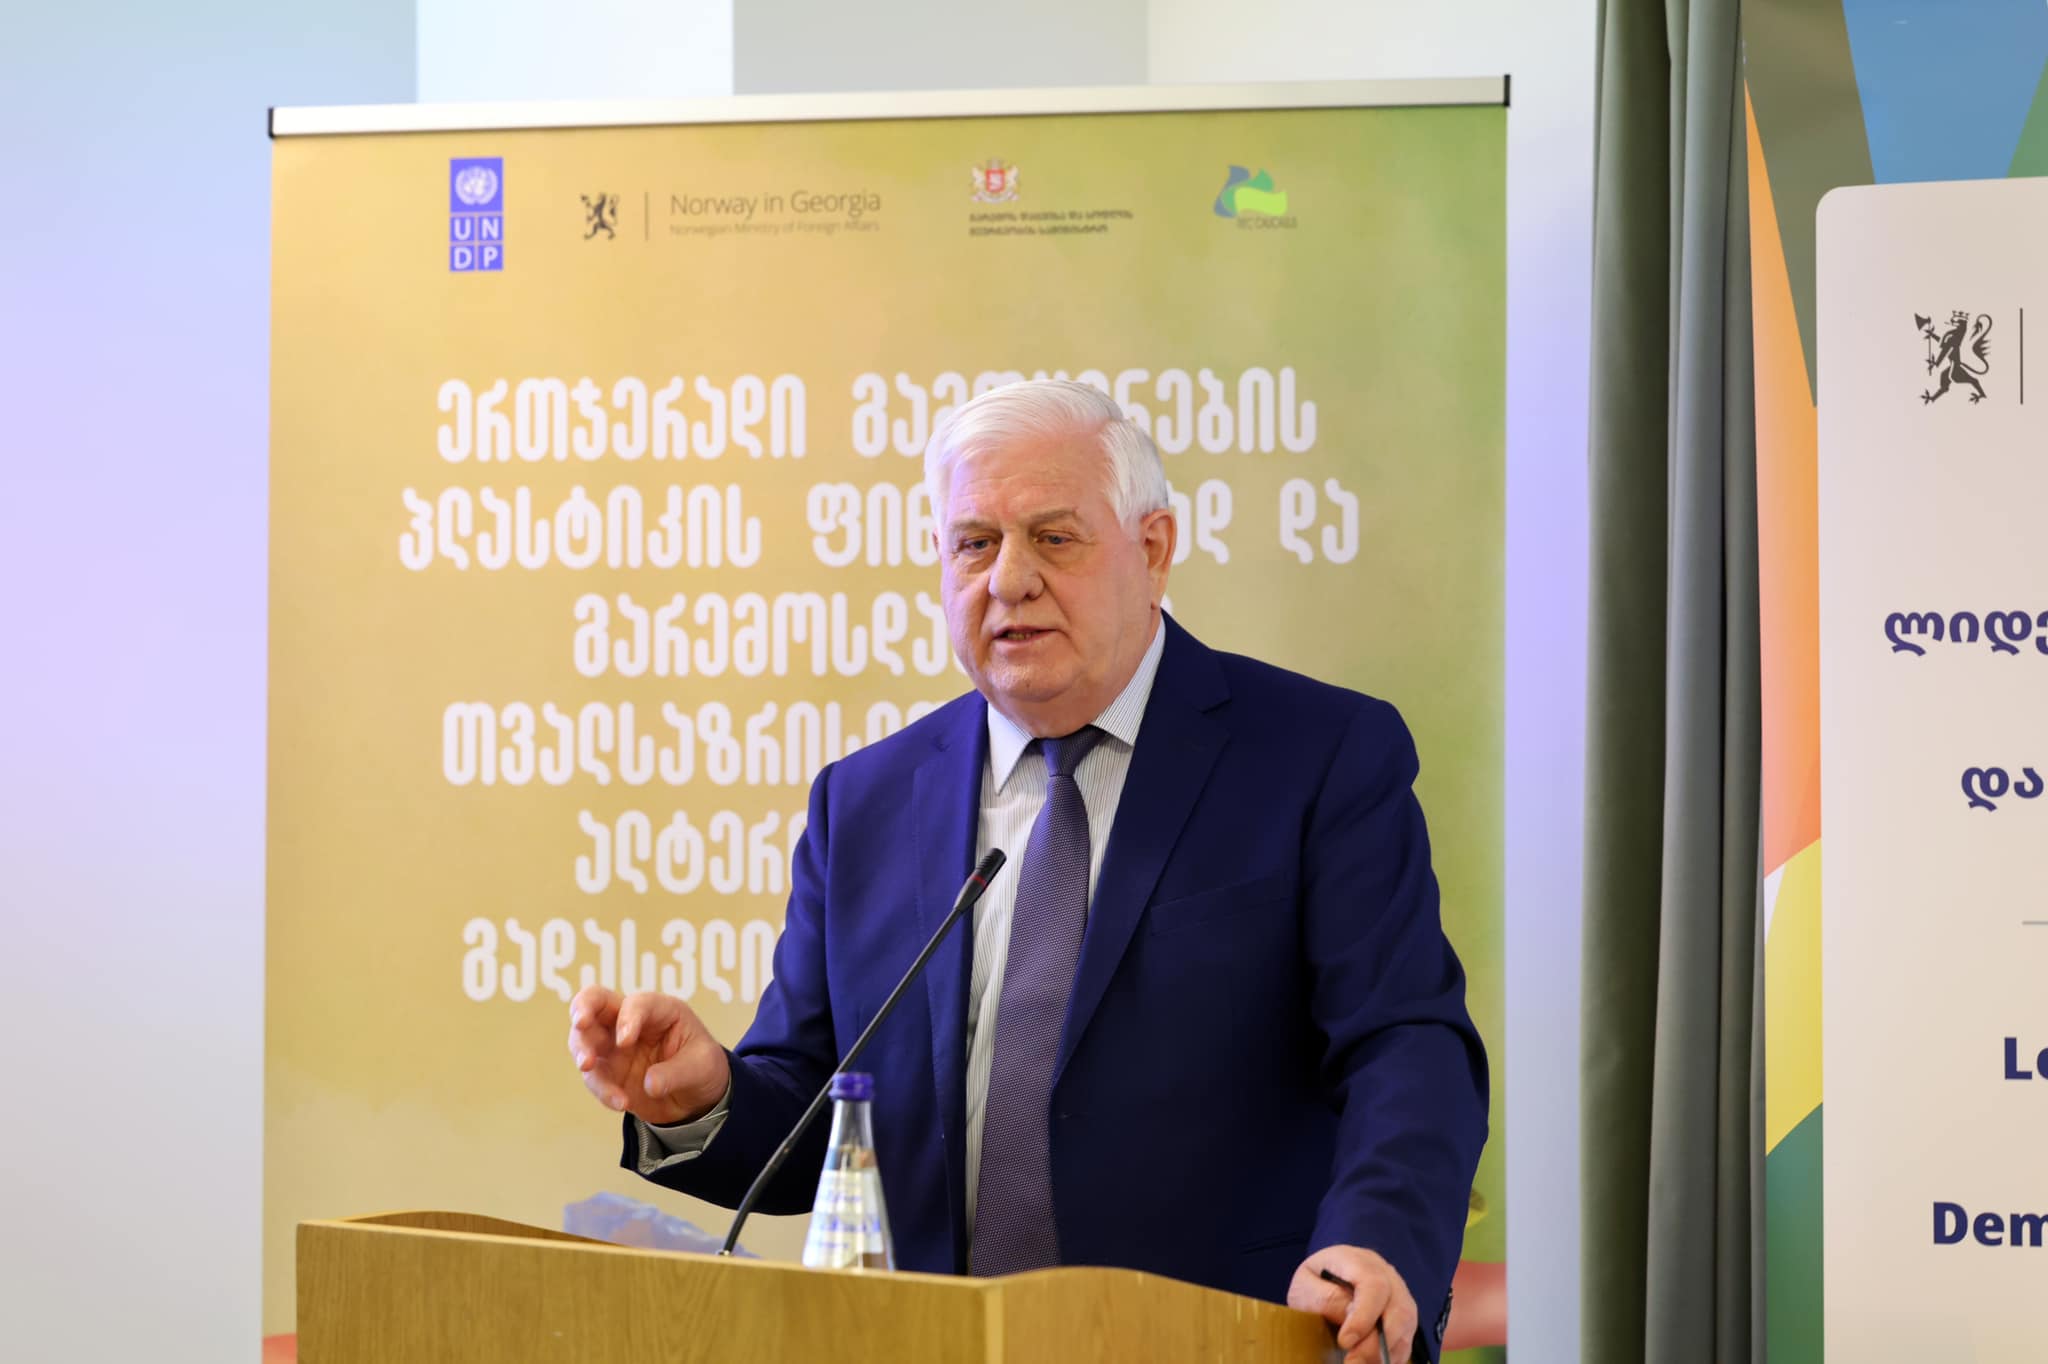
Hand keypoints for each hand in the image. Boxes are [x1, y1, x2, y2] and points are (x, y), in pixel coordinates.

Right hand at [566, 986, 730, 1126]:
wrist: (695, 1097)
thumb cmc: (701, 1066)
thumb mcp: (702, 1066)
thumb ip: (677, 1073)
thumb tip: (650, 1085)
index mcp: (659, 1010)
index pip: (637, 1003)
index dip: (628, 1017)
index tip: (625, 1041)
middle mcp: (630, 1022)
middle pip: (595, 1001)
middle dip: (583, 1008)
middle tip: (580, 1023)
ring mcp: (613, 1046)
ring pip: (584, 1037)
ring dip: (581, 1050)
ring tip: (587, 1066)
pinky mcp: (607, 1072)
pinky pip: (594, 1077)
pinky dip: (602, 1089)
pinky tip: (622, 1103)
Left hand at [1288, 1245, 1416, 1363]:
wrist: (1321, 1287)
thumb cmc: (1312, 1286)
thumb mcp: (1304, 1287)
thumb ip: (1325, 1298)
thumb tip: (1350, 1314)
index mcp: (1358, 1260)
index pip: (1374, 1284)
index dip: (1364, 1316)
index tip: (1345, 1341)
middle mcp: (1385, 1273)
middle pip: (1398, 1308)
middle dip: (1377, 1342)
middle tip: (1352, 1362)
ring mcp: (1398, 1294)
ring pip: (1406, 1326)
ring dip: (1386, 1353)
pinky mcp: (1403, 1316)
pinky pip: (1406, 1340)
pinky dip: (1392, 1357)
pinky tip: (1371, 1363)